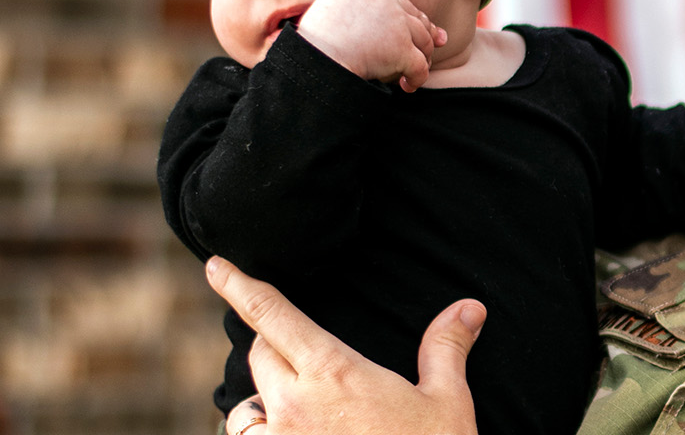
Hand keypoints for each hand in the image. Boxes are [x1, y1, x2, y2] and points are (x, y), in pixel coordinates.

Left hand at [207, 257, 482, 434]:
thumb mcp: (448, 401)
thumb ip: (446, 349)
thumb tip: (469, 308)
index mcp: (334, 372)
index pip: (272, 316)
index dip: (239, 285)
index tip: (215, 266)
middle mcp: (294, 405)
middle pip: (261, 354)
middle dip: (274, 345)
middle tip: (300, 352)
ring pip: (245, 408)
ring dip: (262, 401)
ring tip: (295, 409)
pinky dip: (261, 434)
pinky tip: (288, 433)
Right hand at [297, 0, 446, 90]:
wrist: (313, 58)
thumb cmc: (311, 42)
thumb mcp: (326, 12)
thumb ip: (347, 10)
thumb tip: (362, 23)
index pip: (395, 1)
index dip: (410, 15)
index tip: (421, 25)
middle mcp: (384, 0)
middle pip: (414, 17)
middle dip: (428, 32)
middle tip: (437, 43)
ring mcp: (395, 23)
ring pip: (422, 41)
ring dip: (423, 57)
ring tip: (414, 72)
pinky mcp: (401, 48)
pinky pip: (419, 66)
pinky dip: (417, 78)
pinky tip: (409, 86)